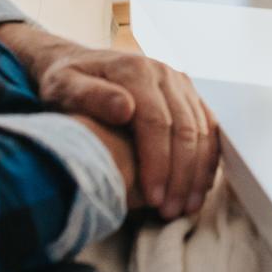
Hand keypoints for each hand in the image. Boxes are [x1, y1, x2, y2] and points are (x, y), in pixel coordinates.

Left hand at [0, 24, 221, 218]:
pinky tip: (201, 184)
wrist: (76, 61)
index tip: (152, 198)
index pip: (156, 122)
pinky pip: (208, 125)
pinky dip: (208, 156)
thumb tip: (125, 109)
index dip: (158, 163)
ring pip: (201, 129)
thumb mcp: (63, 87)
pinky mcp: (187, 92)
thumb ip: (90, 96)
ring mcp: (179, 81)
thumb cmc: (66, 82)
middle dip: (181, 175)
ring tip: (187, 206)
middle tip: (171, 210)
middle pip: (184, 128)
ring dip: (198, 171)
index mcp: (135, 70)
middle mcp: (163, 72)